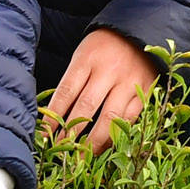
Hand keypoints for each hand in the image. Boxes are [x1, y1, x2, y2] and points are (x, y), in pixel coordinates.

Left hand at [43, 28, 158, 153]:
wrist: (139, 31)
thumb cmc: (104, 47)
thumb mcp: (83, 55)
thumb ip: (73, 82)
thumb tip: (57, 117)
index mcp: (87, 59)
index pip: (66, 92)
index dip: (54, 117)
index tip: (44, 136)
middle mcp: (108, 71)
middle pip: (86, 108)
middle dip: (72, 134)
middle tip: (62, 153)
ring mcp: (128, 82)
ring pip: (110, 118)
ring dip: (95, 141)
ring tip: (83, 157)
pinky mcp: (145, 91)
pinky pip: (130, 119)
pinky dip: (118, 135)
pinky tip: (107, 146)